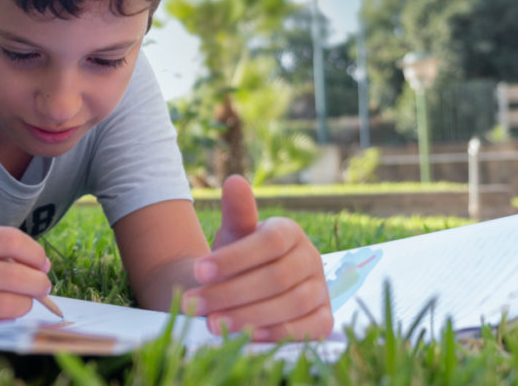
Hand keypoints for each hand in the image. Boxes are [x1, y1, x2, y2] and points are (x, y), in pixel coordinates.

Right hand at [0, 225, 52, 326]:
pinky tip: (3, 315)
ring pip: (4, 304)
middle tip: (44, 286)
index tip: (42, 261)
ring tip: (27, 302)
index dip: (33, 251)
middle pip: (11, 274)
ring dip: (25, 304)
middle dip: (38, 283)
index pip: (7, 240)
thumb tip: (29, 263)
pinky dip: (3, 321)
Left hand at [183, 175, 332, 340]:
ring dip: (248, 316)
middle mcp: (311, 258)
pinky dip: (278, 333)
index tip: (197, 271)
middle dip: (230, 293)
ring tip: (211, 323)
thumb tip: (234, 181)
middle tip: (193, 304)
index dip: (233, 259)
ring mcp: (321, 290)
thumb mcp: (234, 235)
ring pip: (290, 304)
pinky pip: (308, 330)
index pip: (267, 243)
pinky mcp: (324, 318)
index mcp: (290, 232)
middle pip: (275, 278)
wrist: (247, 288)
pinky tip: (246, 337)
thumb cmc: (239, 258)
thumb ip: (236, 212)